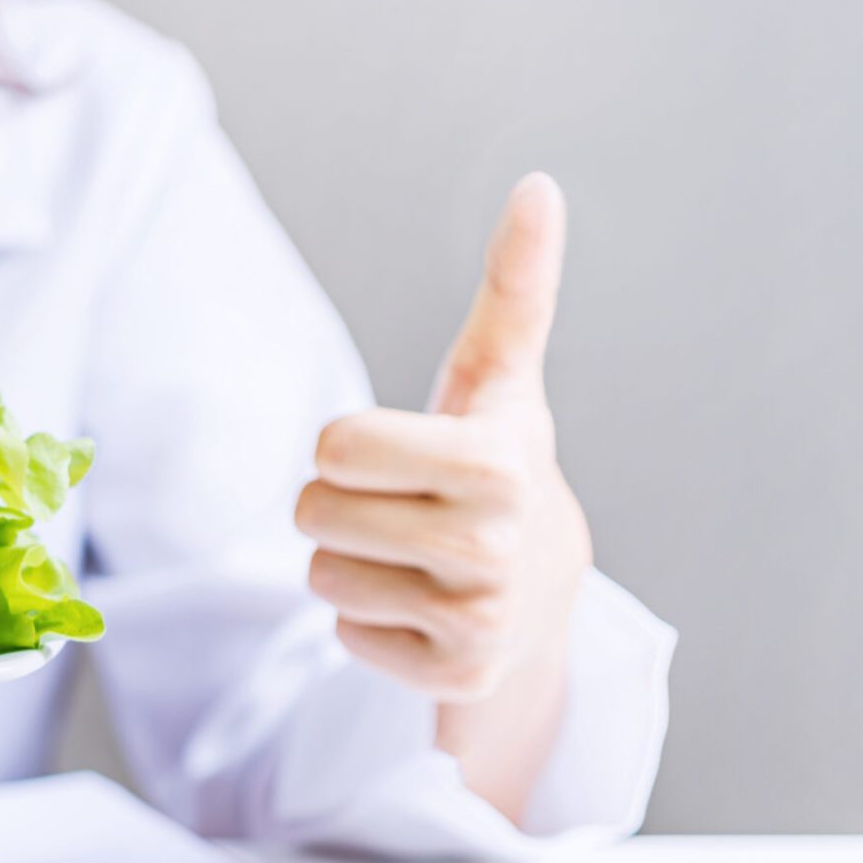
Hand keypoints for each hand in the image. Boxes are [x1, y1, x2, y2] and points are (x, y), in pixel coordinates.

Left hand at [295, 175, 591, 816]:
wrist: (547, 597)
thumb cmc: (496, 467)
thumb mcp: (500, 379)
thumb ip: (514, 288)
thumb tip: (539, 184)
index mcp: (499, 458)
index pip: (336, 445)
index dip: (347, 445)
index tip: (399, 452)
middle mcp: (499, 544)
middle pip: (315, 514)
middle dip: (337, 507)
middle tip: (400, 509)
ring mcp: (484, 619)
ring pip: (320, 577)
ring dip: (347, 565)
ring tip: (411, 559)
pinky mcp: (458, 678)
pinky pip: (343, 637)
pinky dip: (366, 624)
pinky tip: (421, 612)